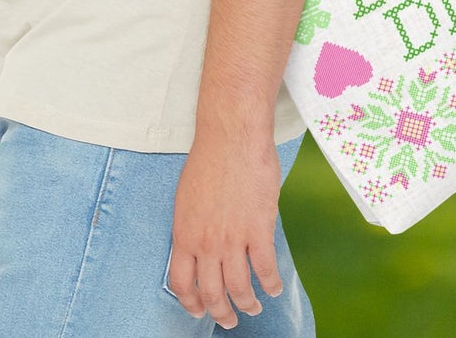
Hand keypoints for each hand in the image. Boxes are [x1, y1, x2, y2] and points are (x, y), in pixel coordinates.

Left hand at [167, 131, 284, 330]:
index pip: (182, 284)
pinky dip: (271, 284)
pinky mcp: (258, 230)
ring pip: (240, 288)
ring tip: (253, 307)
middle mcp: (206, 243)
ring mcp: (233, 239)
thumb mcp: (187, 198)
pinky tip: (273, 288)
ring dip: (247, 304)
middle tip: (229, 319)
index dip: (191, 303)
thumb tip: (199, 248)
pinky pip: (266, 269)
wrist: (232, 136)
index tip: (199, 310)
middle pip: (212, 293)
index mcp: (184, 233)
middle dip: (222, 313)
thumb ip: (192, 227)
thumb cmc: (209, 159)